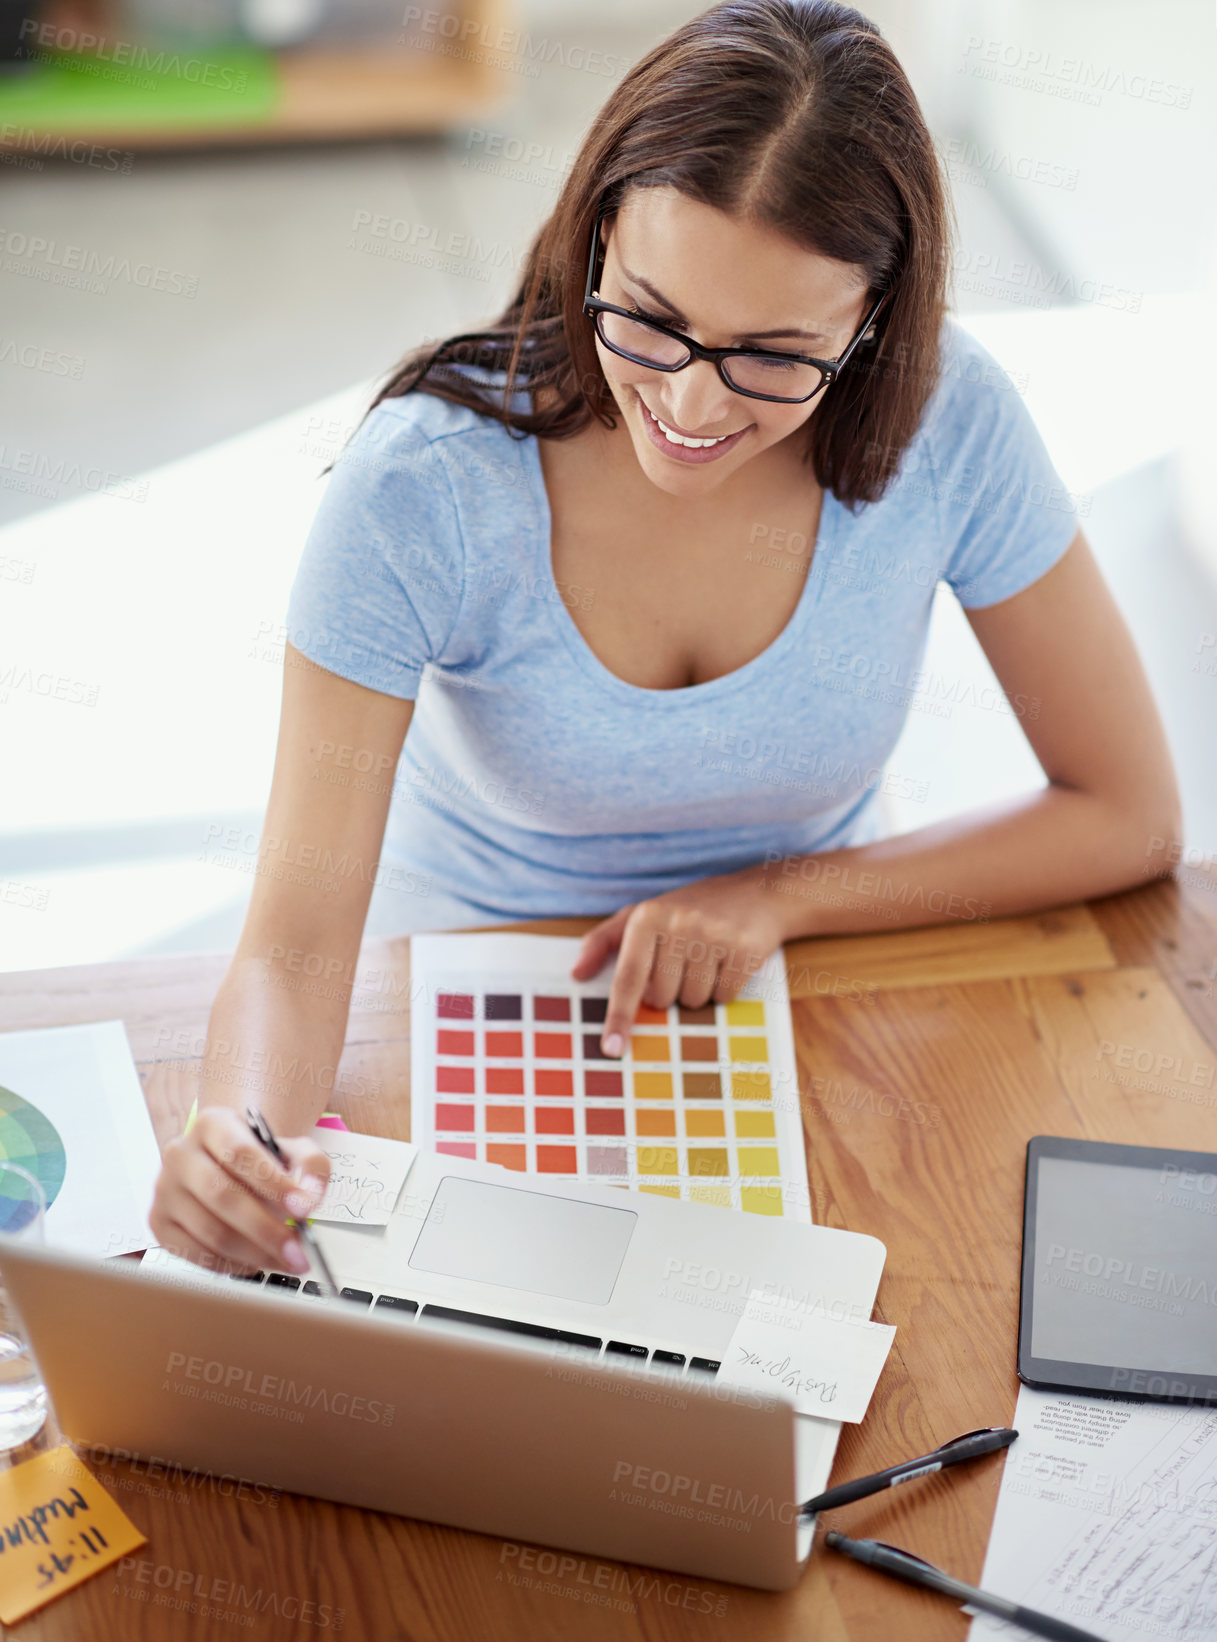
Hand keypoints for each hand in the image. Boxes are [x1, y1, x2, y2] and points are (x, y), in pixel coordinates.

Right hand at [149, 1106, 331, 1275]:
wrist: (228, 1166)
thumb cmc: (262, 1159)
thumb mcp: (294, 1149)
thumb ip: (311, 1167)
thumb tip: (309, 1197)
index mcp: (212, 1124)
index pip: (240, 1153)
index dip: (273, 1183)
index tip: (303, 1209)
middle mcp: (180, 1154)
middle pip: (221, 1196)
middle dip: (266, 1229)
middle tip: (299, 1251)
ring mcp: (165, 1190)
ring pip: (210, 1231)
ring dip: (254, 1253)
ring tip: (285, 1260)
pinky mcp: (160, 1223)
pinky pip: (196, 1254)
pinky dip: (231, 1264)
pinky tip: (256, 1262)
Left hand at [570, 863, 789, 1055]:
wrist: (756, 893)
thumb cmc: (690, 909)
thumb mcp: (643, 914)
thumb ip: (603, 942)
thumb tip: (576, 973)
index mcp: (647, 917)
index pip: (628, 978)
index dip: (619, 1016)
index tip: (612, 1049)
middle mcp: (679, 923)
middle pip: (662, 998)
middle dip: (670, 991)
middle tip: (682, 962)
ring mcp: (714, 935)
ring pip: (693, 1001)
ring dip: (698, 991)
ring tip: (707, 959)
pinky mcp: (745, 949)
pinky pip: (724, 997)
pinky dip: (724, 988)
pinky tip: (728, 961)